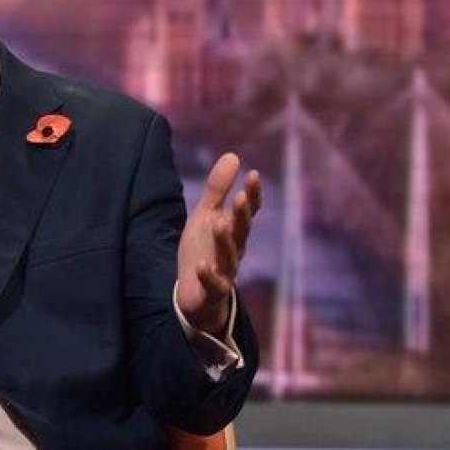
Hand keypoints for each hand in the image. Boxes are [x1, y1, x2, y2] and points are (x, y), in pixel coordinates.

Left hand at [176, 153, 260, 334]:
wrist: (195, 294)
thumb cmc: (203, 250)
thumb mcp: (206, 216)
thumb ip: (217, 189)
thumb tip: (233, 155)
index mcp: (232, 231)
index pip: (246, 211)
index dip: (252, 195)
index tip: (254, 175)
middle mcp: (234, 250)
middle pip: (241, 232)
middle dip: (241, 216)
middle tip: (240, 198)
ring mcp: (224, 272)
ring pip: (229, 257)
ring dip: (225, 243)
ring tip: (219, 226)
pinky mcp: (212, 292)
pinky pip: (214, 285)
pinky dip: (209, 276)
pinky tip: (202, 266)